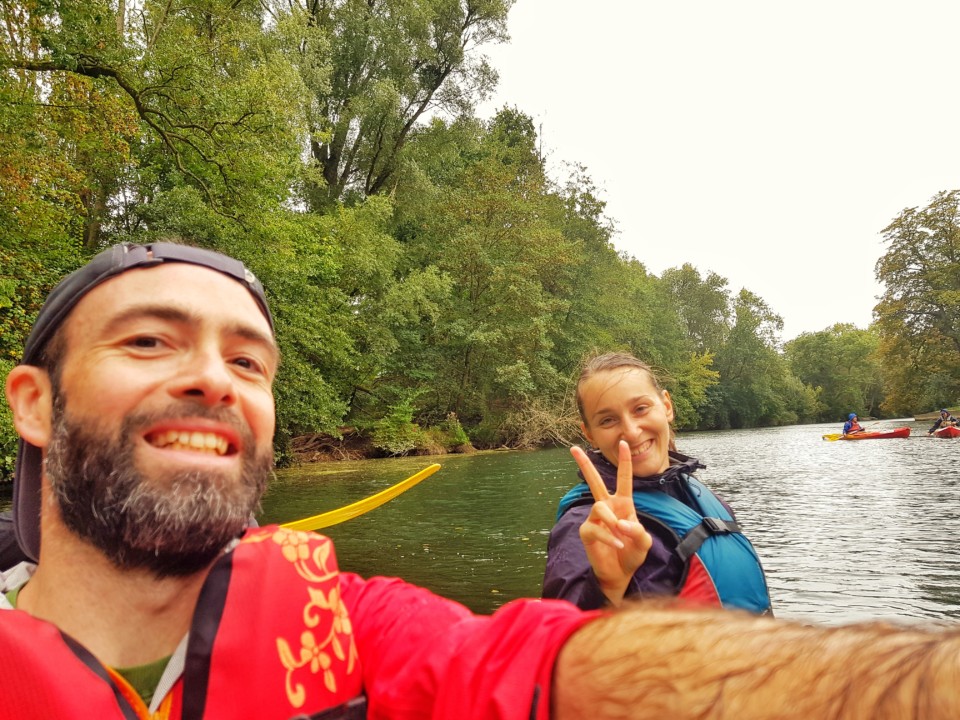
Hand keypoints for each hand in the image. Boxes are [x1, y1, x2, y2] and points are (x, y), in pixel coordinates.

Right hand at [571, 440, 652, 605]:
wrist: (619, 574)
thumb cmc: (632, 554)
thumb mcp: (643, 543)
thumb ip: (637, 531)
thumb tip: (620, 523)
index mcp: (623, 504)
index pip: (624, 479)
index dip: (624, 462)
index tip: (624, 443)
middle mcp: (607, 507)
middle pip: (594, 481)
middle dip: (584, 464)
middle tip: (573, 449)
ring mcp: (595, 518)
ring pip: (599, 507)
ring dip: (611, 521)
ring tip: (620, 536)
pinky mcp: (587, 531)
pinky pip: (596, 527)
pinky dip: (608, 536)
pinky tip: (617, 544)